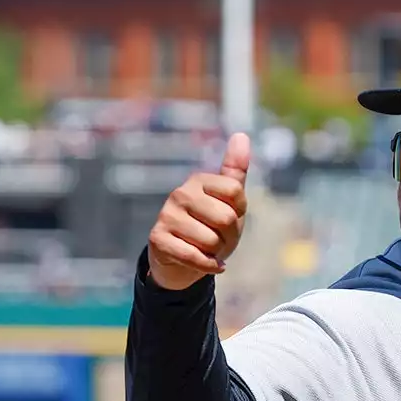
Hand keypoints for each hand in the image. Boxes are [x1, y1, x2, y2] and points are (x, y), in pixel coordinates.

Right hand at [147, 132, 250, 290]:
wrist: (183, 261)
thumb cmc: (210, 227)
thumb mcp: (229, 201)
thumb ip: (235, 171)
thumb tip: (242, 135)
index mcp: (199, 180)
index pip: (236, 193)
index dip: (239, 212)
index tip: (228, 216)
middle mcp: (180, 193)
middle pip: (227, 219)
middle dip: (229, 236)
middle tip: (218, 238)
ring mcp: (166, 215)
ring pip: (211, 240)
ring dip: (216, 252)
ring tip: (205, 249)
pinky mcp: (158, 239)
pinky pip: (195, 256)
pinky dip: (208, 266)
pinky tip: (207, 264)